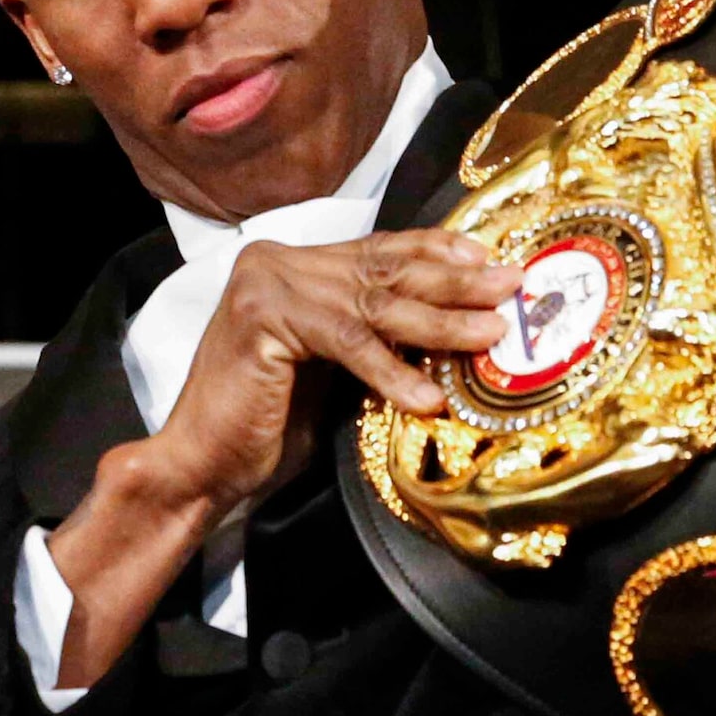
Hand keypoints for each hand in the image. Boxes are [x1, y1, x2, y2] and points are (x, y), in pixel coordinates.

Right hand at [43, 231, 513, 689]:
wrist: (204, 465)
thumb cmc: (269, 426)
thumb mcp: (336, 367)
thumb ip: (377, 333)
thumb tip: (459, 320)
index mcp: (291, 265)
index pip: (380, 250)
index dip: (440, 253)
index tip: (494, 262)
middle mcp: (275, 262)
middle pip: (384, 269)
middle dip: (455, 280)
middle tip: (511, 288)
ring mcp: (266, 285)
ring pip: (374, 302)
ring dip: (440, 321)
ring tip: (490, 335)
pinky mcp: (263, 319)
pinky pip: (348, 342)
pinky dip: (392, 370)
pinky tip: (427, 396)